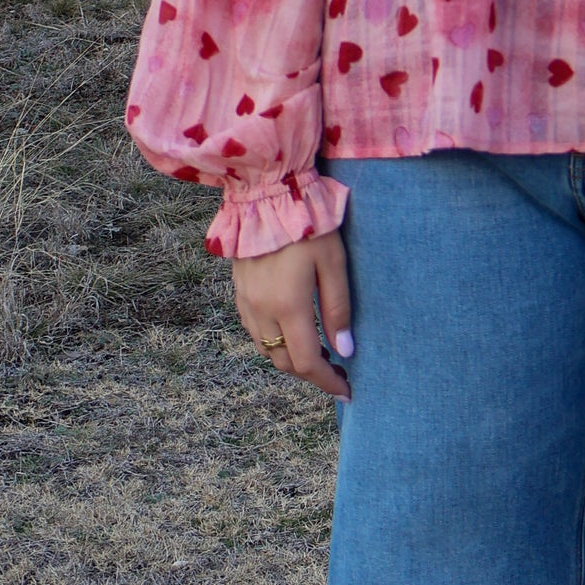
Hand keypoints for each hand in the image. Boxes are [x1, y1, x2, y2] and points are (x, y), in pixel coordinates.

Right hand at [232, 231, 352, 399]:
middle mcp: (261, 311)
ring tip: (319, 354)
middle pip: (284, 362)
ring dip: (292, 360)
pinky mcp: (238, 292)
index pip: (307, 362)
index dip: (327, 382)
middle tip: (338, 372)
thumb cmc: (307, 224)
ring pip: (266, 350)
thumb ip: (338, 308)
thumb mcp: (334, 263)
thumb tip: (345, 350)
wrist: (265, 193)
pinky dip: (274, 343)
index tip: (346, 391)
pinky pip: (255, 332)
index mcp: (288, 306)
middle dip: (312, 374)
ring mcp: (246, 302)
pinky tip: (293, 333)